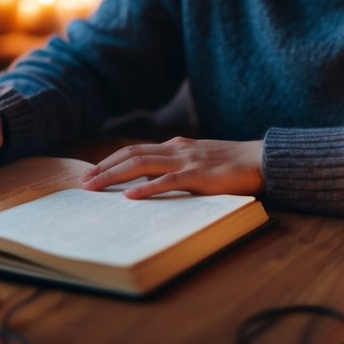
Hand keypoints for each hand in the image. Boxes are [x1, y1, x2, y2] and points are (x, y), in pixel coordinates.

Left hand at [81, 137, 264, 198]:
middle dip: (104, 167)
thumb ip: (174, 169)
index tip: (91, 173)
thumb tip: (146, 182)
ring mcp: (186, 160)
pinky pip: (167, 181)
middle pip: (131, 154)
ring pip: (142, 164)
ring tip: (95, 187)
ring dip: (114, 175)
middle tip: (83, 182)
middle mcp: (176, 149)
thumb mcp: (197, 164)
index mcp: (175, 146)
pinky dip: (146, 189)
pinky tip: (130, 197)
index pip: (134, 151)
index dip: (110, 161)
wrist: (261, 160)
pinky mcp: (198, 175)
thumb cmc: (231, 166)